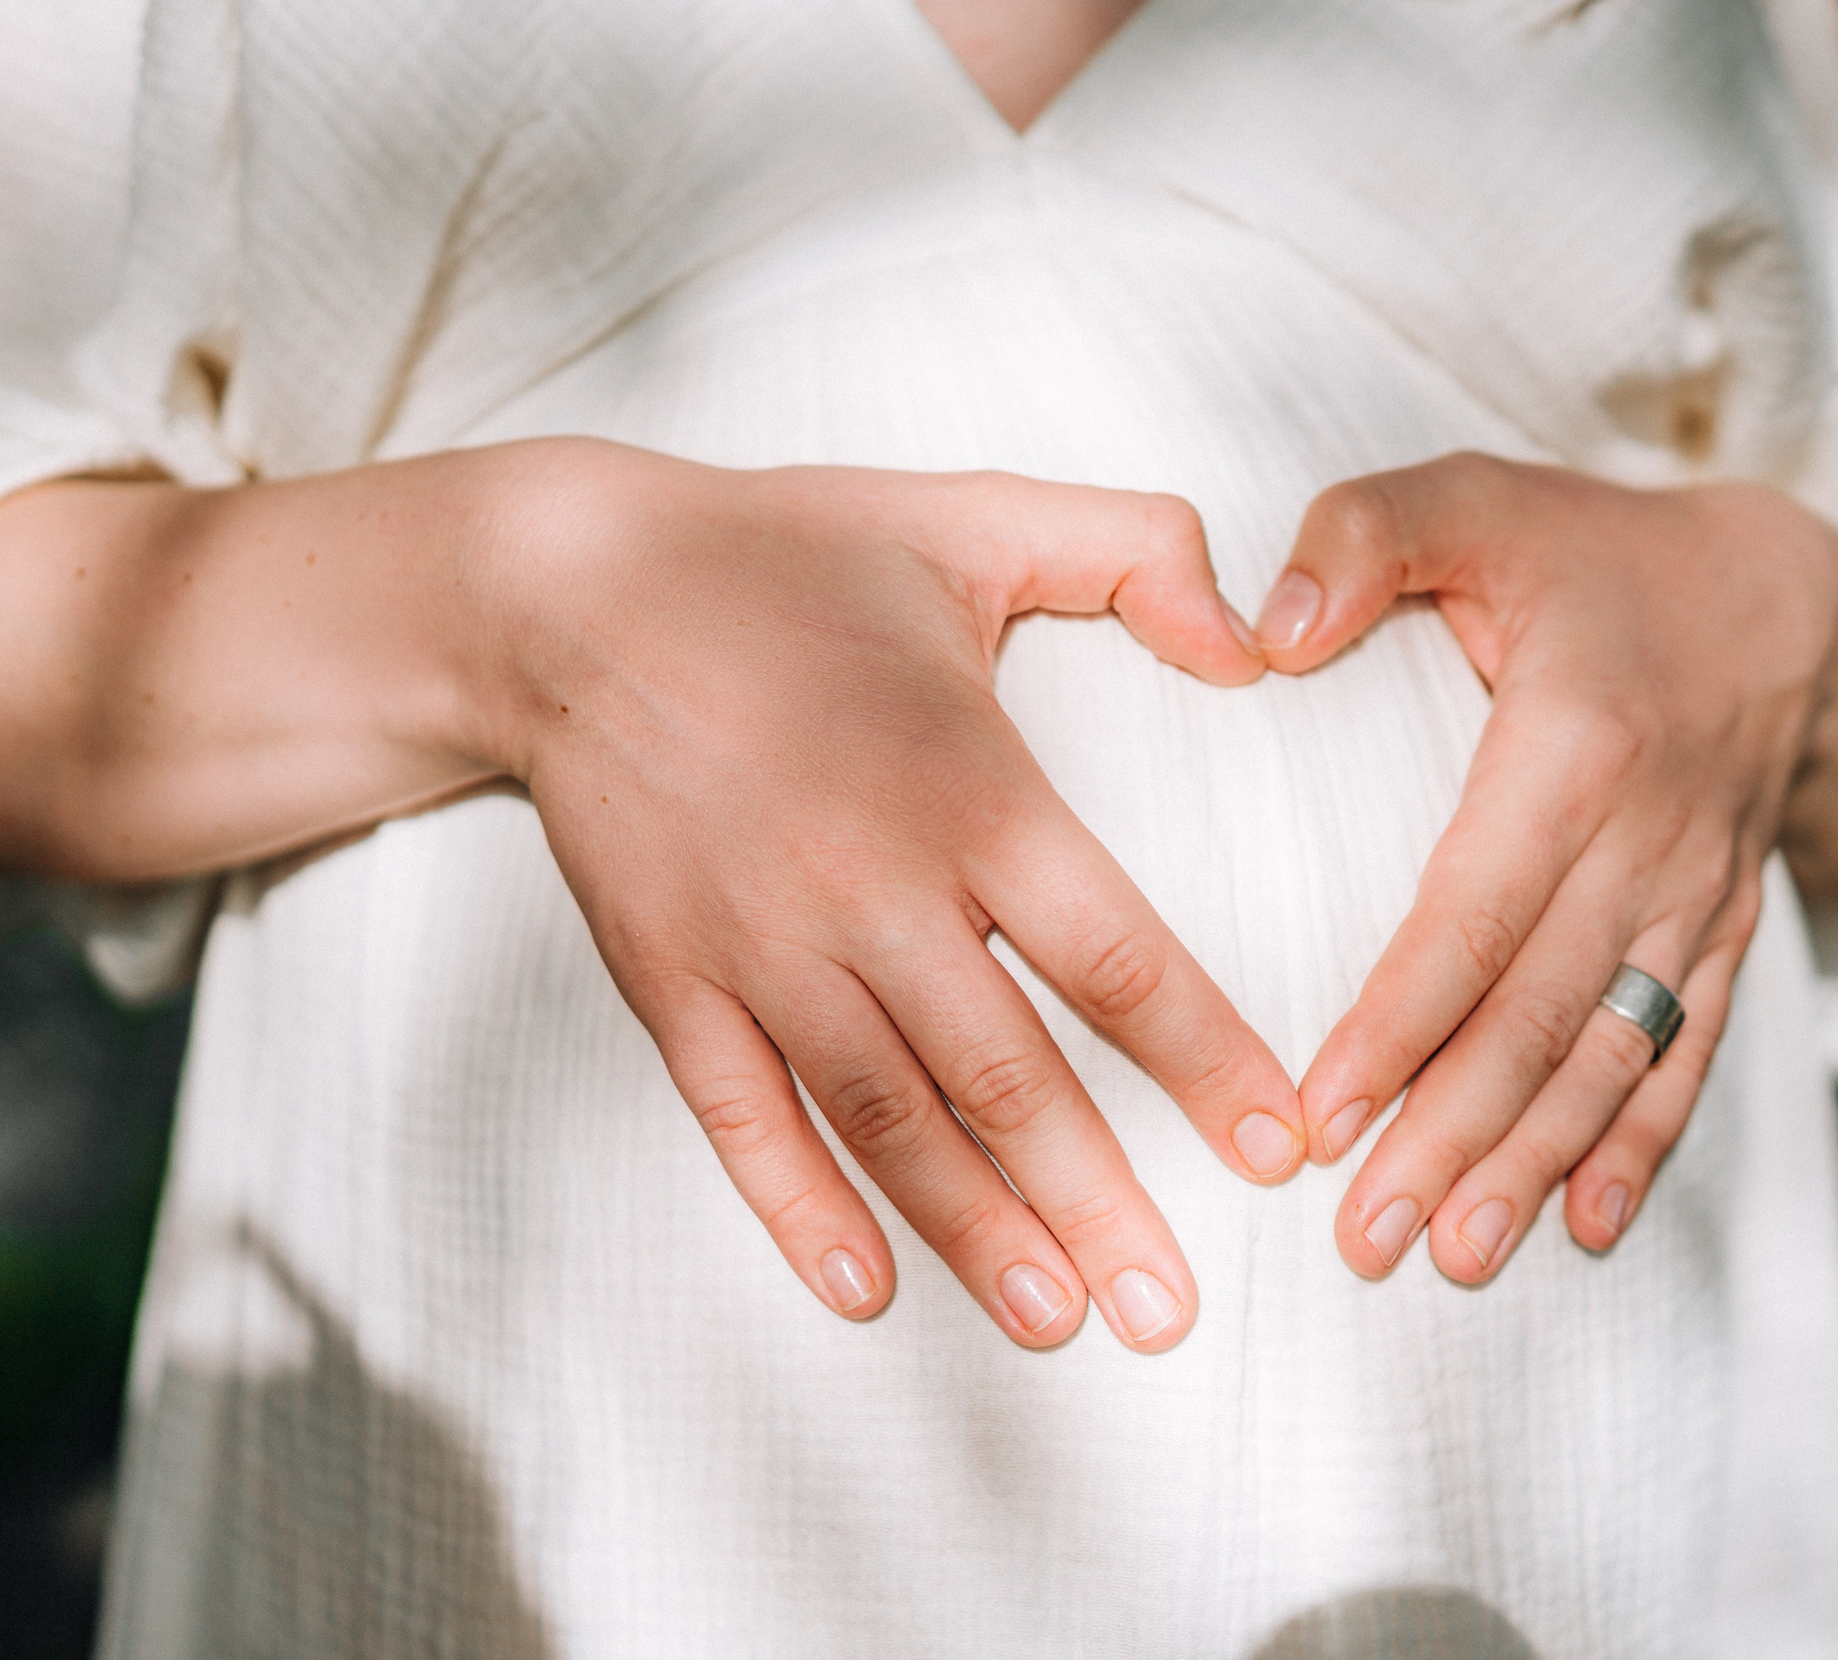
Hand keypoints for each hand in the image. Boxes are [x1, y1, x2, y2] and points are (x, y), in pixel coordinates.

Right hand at [475, 440, 1304, 1348]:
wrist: (562, 590)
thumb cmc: (788, 553)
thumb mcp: (975, 515)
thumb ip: (1140, 550)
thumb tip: (1257, 641)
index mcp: (966, 787)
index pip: (1114, 957)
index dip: (1203, 1061)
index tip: (1275, 1148)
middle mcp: (869, 885)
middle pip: (1009, 1078)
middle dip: (1100, 1203)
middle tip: (1172, 1313)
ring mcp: (760, 943)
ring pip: (888, 1119)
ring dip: (975, 1231)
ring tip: (1056, 1322)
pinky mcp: (670, 975)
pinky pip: (741, 1117)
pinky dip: (800, 1209)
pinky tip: (864, 1286)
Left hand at [1253, 453, 1837, 1283]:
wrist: (1787, 600)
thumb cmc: (1593, 553)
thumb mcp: (1478, 498)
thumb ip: (1362, 535)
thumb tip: (1261, 630)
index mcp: (1580, 744)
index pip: (1478, 909)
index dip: (1401, 1019)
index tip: (1319, 1115)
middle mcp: (1650, 840)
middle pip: (1544, 1012)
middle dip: (1454, 1134)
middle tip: (1364, 1239)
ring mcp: (1697, 899)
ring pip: (1615, 1053)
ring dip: (1536, 1163)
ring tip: (1454, 1254)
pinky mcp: (1725, 933)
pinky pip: (1691, 1052)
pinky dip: (1643, 1144)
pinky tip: (1587, 1226)